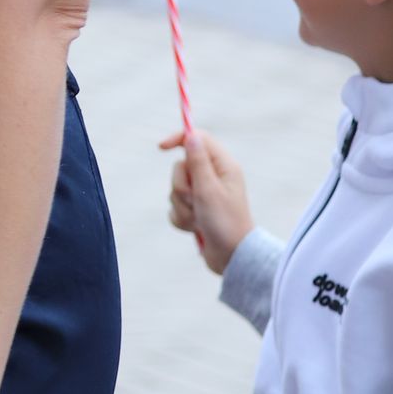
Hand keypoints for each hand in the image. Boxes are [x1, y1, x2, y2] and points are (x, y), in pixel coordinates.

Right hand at [161, 130, 252, 276]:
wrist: (232, 257)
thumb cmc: (225, 223)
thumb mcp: (209, 190)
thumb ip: (198, 162)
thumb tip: (191, 136)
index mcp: (223, 166)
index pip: (198, 139)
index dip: (179, 139)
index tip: (161, 148)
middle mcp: (214, 177)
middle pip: (181, 167)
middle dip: (181, 188)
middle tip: (196, 201)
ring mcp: (204, 194)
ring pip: (175, 189)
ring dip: (182, 207)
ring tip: (198, 219)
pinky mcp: (196, 210)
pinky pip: (175, 207)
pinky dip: (181, 218)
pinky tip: (195, 228)